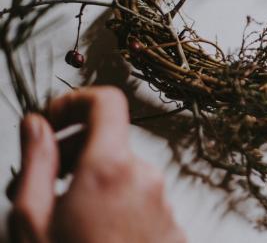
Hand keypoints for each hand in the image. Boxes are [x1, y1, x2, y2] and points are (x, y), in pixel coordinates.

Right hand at [8, 86, 185, 242]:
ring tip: (62, 222)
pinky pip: (140, 199)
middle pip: (110, 141)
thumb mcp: (31, 221)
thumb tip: (36, 124)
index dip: (74, 102)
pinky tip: (92, 237)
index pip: (106, 102)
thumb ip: (35, 162)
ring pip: (123, 174)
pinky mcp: (172, 226)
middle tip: (39, 185)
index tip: (50, 121)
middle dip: (72, 153)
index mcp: (109, 168)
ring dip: (91, 184)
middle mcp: (145, 177)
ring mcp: (163, 203)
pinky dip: (115, 205)